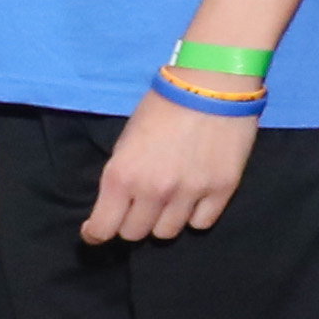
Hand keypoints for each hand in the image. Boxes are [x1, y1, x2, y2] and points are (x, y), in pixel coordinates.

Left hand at [83, 96, 254, 245]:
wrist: (212, 84)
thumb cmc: (162, 106)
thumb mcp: (126, 141)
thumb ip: (121, 175)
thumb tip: (117, 204)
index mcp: (122, 176)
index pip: (103, 229)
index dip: (97, 233)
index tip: (97, 231)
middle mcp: (153, 191)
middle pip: (135, 234)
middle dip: (132, 222)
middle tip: (139, 206)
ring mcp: (189, 193)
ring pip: (167, 233)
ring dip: (163, 220)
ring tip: (168, 200)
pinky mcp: (221, 190)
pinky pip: (201, 223)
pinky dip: (194, 215)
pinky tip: (193, 198)